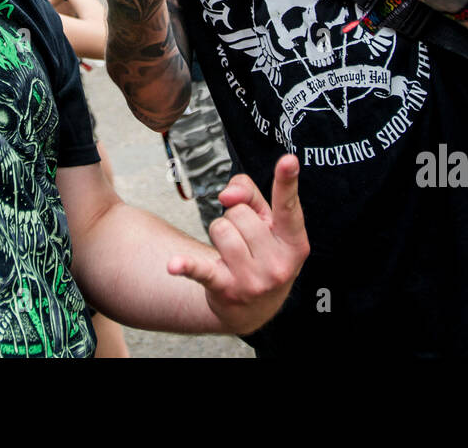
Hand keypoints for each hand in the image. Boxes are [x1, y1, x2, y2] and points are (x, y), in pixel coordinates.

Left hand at [168, 154, 308, 335]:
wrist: (253, 308)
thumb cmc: (260, 252)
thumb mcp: (266, 222)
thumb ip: (249, 194)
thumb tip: (227, 195)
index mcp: (294, 242)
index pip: (288, 206)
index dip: (287, 181)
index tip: (288, 160)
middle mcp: (278, 263)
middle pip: (239, 212)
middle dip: (235, 219)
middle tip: (244, 239)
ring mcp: (253, 279)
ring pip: (220, 228)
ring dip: (219, 233)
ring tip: (230, 252)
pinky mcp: (225, 288)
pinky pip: (202, 270)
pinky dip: (186, 267)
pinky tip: (173, 266)